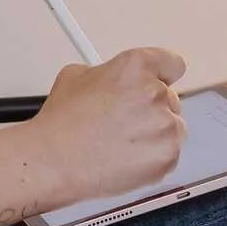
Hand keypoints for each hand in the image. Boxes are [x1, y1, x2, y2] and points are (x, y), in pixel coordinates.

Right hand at [27, 46, 188, 204]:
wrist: (54, 162)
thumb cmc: (61, 124)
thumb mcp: (76, 76)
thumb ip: (107, 72)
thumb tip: (114, 78)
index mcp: (135, 67)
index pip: (172, 63)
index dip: (163, 75)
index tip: (160, 82)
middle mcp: (155, 92)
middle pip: (170, 99)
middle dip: (151, 109)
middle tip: (124, 122)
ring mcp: (165, 126)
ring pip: (172, 127)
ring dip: (154, 134)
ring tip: (121, 143)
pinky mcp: (167, 156)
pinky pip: (169, 154)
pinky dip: (153, 158)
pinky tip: (125, 159)